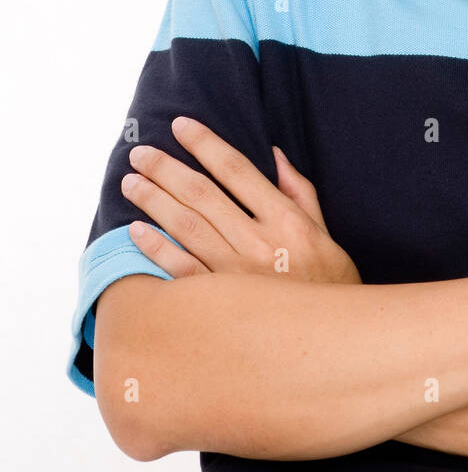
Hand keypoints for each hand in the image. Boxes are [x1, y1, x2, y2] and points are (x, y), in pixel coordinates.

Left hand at [120, 116, 361, 284]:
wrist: (332, 345)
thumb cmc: (330, 286)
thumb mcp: (326, 233)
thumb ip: (300, 192)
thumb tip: (274, 154)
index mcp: (286, 220)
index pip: (237, 170)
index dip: (206, 144)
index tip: (181, 126)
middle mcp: (259, 242)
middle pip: (202, 194)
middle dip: (166, 168)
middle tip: (140, 152)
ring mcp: (236, 275)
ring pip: (186, 227)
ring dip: (154, 201)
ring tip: (131, 183)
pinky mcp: (221, 305)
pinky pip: (180, 272)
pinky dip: (156, 249)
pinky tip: (137, 230)